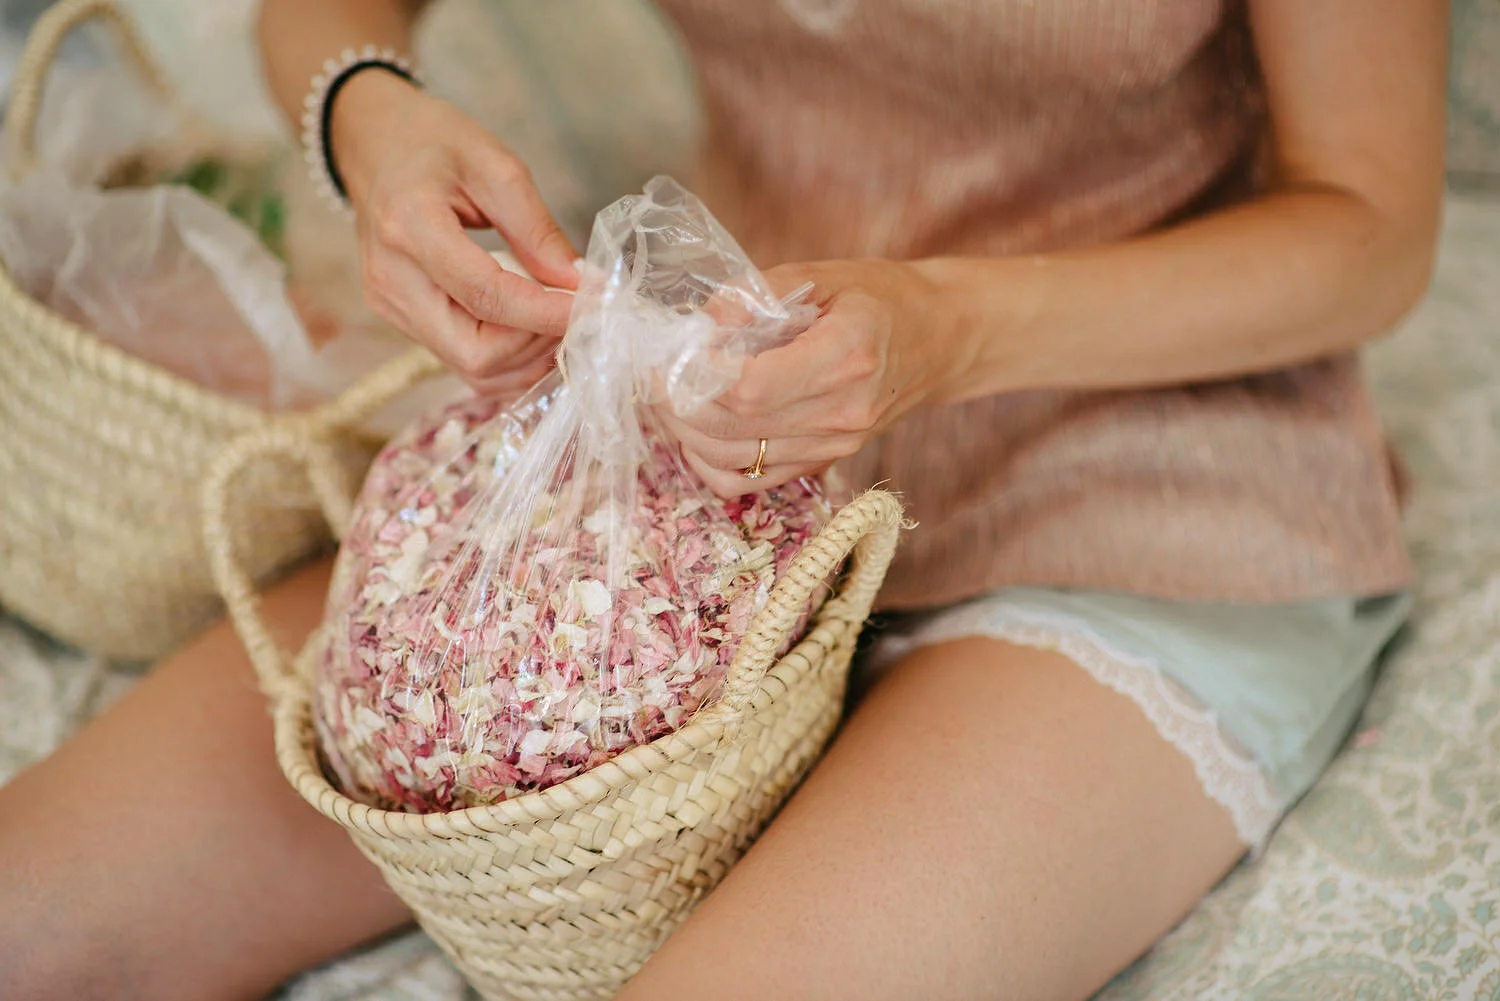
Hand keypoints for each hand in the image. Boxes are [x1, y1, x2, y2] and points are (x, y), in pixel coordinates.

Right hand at [331, 70, 579, 396]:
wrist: (375, 144)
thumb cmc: (434, 144)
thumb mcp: (495, 165)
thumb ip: (537, 228)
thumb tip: (579, 283)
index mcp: (409, 227)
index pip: (487, 296)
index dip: (547, 312)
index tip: (595, 304)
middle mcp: (391, 279)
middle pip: (475, 352)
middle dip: (536, 342)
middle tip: (575, 311)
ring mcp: (390, 306)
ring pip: (472, 368)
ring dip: (526, 356)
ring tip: (557, 316)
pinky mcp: (399, 319)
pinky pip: (462, 361)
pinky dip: (508, 357)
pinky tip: (532, 328)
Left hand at [659, 259, 958, 496]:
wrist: (938, 341)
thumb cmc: (880, 297)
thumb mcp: (821, 275)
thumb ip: (754, 296)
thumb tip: (698, 327)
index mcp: (847, 356)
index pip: (752, 387)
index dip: (696, 376)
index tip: (664, 353)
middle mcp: (841, 413)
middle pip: (732, 428)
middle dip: (675, 403)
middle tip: (647, 372)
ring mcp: (832, 446)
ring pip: (730, 460)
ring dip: (684, 431)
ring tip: (665, 394)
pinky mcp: (821, 464)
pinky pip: (746, 480)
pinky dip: (708, 458)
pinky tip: (698, 424)